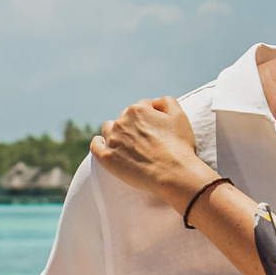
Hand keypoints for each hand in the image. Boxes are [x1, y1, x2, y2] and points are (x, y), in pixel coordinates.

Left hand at [91, 98, 211, 202]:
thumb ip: (167, 101)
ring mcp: (112, 139)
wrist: (173, 173)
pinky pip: (95, 146)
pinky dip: (98, 142)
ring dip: (116, 132)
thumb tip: (154, 102)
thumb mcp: (180, 116)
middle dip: (134, 124)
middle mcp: (122, 121)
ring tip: (126, 142)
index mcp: (138, 109)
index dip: (151, 116)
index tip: (156, 128)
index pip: (142, 106)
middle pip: (125, 117)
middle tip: (146, 139)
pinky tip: (102, 143)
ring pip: (108, 128)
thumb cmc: (179, 146)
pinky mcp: (107, 157)